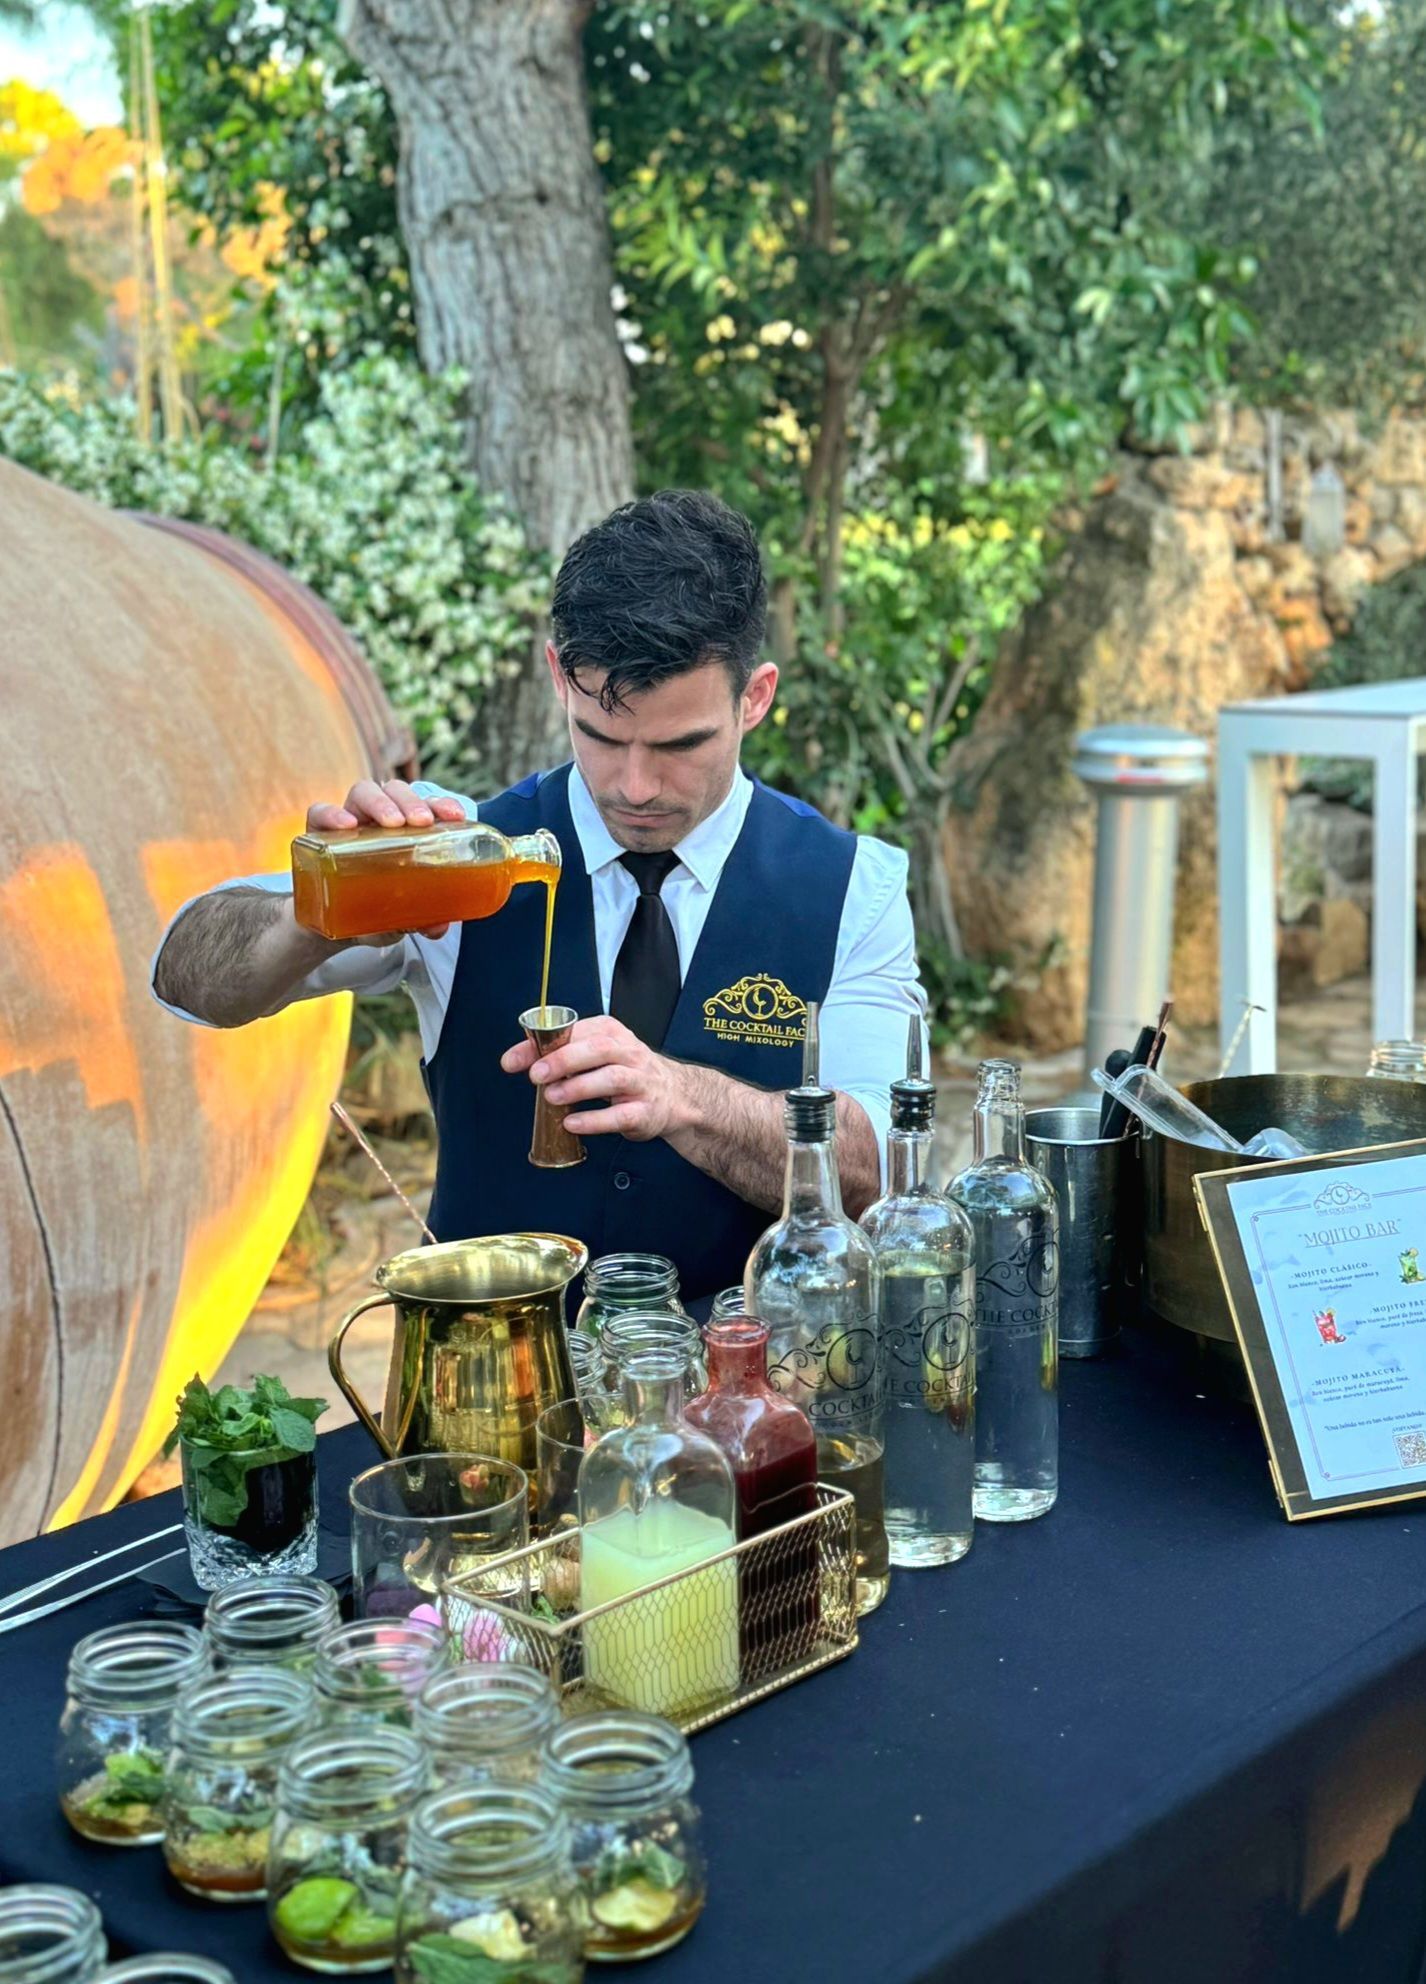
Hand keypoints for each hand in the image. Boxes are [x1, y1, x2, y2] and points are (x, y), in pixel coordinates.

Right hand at [305, 779, 468, 944]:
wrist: (327, 923)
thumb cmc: (372, 909)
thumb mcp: (399, 916)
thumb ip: (419, 919)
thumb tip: (439, 927)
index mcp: (403, 832)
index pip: (425, 806)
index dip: (441, 804)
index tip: (457, 816)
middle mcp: (376, 820)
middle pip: (395, 791)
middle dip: (411, 801)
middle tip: (421, 822)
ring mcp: (346, 823)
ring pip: (362, 792)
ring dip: (380, 802)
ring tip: (392, 823)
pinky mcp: (316, 834)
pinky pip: (319, 812)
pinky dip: (332, 814)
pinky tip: (347, 825)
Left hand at [500, 1015, 688, 1140]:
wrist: (675, 1096)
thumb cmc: (626, 1072)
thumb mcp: (596, 1055)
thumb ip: (558, 1054)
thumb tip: (514, 1059)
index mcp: (612, 1033)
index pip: (577, 1032)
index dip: (545, 1044)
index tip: (515, 1060)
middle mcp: (629, 1054)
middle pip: (598, 1050)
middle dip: (564, 1060)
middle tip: (536, 1075)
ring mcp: (640, 1082)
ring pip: (611, 1079)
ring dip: (578, 1087)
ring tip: (551, 1097)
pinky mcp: (645, 1112)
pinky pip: (620, 1115)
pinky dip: (594, 1120)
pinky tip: (572, 1123)